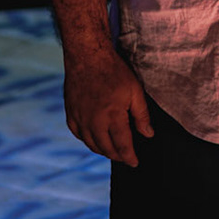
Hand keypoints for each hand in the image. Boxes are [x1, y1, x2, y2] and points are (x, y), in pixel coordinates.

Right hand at [62, 45, 152, 166]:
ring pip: (91, 144)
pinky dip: (87, 140)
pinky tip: (94, 139)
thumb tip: (148, 134)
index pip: (122, 145)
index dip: (130, 157)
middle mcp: (94, 121)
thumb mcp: (135, 91)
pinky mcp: (70, 113)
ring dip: (103, 150)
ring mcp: (80, 118)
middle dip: (118, 155)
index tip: (135, 163)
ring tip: (112, 150)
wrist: (87, 56)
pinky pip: (78, 134)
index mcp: (112, 116)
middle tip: (125, 157)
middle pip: (106, 148)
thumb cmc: (113, 71)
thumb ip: (141, 115)